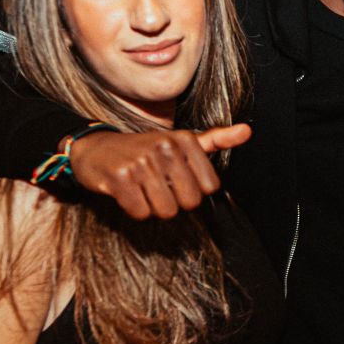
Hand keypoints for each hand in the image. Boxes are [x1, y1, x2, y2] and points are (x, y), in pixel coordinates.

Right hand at [69, 124, 250, 219]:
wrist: (95, 149)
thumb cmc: (144, 150)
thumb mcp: (180, 141)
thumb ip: (215, 139)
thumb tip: (248, 131)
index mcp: (184, 139)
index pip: (209, 187)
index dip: (193, 190)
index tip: (176, 178)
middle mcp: (164, 147)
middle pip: (189, 202)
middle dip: (174, 201)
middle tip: (157, 186)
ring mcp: (141, 162)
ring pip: (165, 211)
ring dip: (153, 207)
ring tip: (142, 189)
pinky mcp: (120, 178)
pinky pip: (141, 213)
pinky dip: (135, 210)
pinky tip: (127, 193)